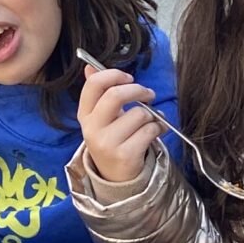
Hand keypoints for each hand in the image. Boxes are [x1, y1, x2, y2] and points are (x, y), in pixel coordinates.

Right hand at [79, 61, 160, 185]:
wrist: (115, 176)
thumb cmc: (112, 139)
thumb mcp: (100, 117)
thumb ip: (98, 92)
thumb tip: (89, 66)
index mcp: (85, 114)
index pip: (95, 85)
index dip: (114, 75)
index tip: (129, 79)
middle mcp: (92, 128)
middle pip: (116, 95)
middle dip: (139, 90)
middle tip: (149, 94)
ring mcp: (107, 143)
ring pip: (139, 114)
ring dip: (152, 115)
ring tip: (150, 121)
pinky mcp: (125, 155)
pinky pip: (149, 130)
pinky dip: (159, 128)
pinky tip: (156, 132)